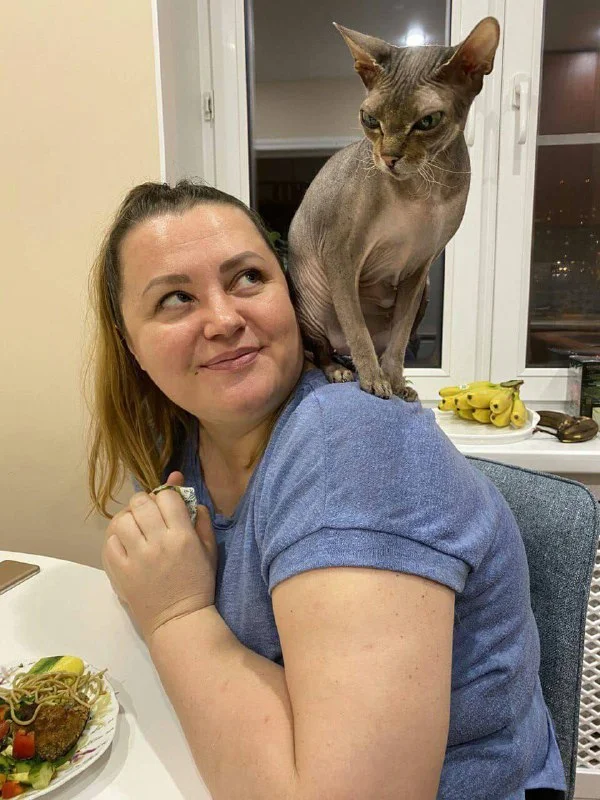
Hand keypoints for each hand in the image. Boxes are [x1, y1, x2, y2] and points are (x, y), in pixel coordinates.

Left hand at [102, 471, 217, 640]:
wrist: (178, 620)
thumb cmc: (198, 584)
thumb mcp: (210, 551)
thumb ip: (203, 522)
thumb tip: (191, 500)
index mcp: (182, 536)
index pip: (167, 497)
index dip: (167, 495)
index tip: (167, 505)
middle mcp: (157, 542)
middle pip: (141, 503)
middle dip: (145, 502)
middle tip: (148, 513)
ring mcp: (136, 557)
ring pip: (122, 520)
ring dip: (128, 519)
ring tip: (134, 527)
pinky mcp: (120, 572)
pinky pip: (109, 543)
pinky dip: (116, 539)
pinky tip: (125, 544)